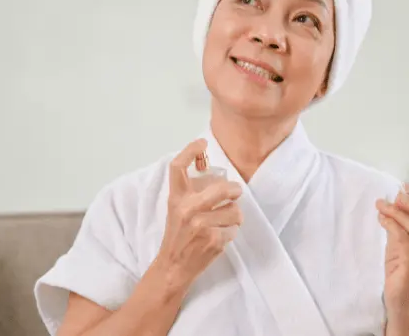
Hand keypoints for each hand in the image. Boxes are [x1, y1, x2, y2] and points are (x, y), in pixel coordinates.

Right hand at [154, 139, 243, 292]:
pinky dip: (230, 233)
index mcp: (177, 198)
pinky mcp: (213, 240)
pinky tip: (219, 237)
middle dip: (235, 190)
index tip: (202, 143)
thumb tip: (213, 170)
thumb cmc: (178, 234)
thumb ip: (192, 191)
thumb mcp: (177, 208)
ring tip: (222, 223)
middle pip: (222, 188)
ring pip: (234, 211)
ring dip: (234, 217)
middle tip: (234, 193)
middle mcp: (187, 209)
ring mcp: (201, 225)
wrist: (173, 266)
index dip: (190, 150)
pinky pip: (234, 229)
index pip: (178, 166)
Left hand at [376, 177, 408, 320]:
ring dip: (395, 212)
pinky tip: (382, 219)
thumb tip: (401, 194)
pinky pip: (402, 238)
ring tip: (382, 206)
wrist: (402, 300)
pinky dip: (391, 224)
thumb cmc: (404, 269)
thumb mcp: (405, 240)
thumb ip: (405, 219)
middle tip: (399, 196)